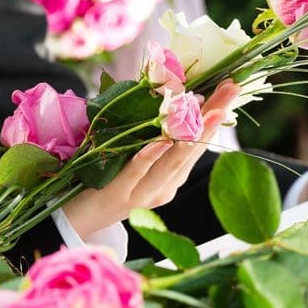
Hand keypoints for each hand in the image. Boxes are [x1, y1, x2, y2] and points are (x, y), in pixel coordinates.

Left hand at [64, 80, 241, 235]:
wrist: (76, 220)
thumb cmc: (102, 180)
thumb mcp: (132, 155)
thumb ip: (151, 132)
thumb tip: (169, 92)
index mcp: (170, 177)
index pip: (199, 142)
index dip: (216, 115)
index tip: (231, 87)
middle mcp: (164, 187)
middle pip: (192, 148)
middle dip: (214, 117)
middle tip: (231, 88)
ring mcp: (144, 194)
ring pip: (172, 162)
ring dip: (192, 133)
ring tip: (210, 108)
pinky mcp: (119, 195)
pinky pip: (138, 172)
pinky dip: (150, 156)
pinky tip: (160, 140)